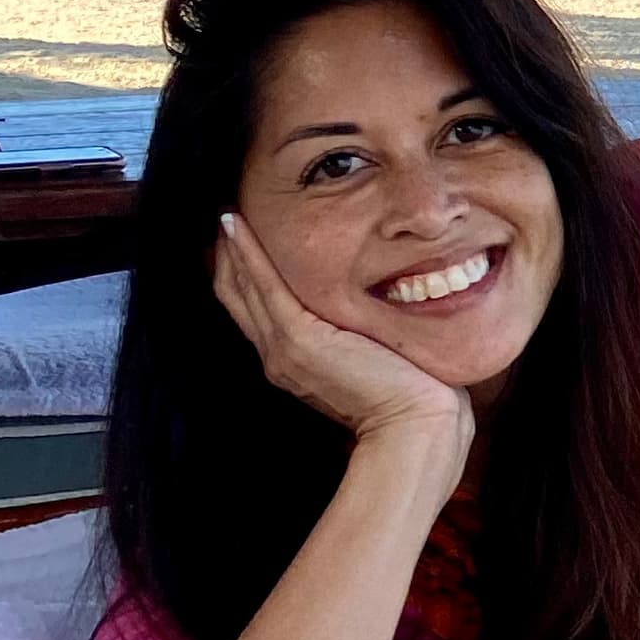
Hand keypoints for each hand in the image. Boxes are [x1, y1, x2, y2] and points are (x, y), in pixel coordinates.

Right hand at [214, 212, 468, 446]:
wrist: (414, 423)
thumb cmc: (408, 396)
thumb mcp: (374, 358)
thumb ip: (360, 339)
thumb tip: (372, 320)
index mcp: (294, 362)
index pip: (258, 311)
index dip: (245, 277)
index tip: (240, 243)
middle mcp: (279, 356)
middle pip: (240, 298)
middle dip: (230, 259)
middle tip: (225, 218)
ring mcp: (285, 348)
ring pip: (244, 289)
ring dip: (233, 250)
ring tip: (225, 215)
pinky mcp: (299, 338)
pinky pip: (264, 286)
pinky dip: (247, 255)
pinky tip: (235, 227)